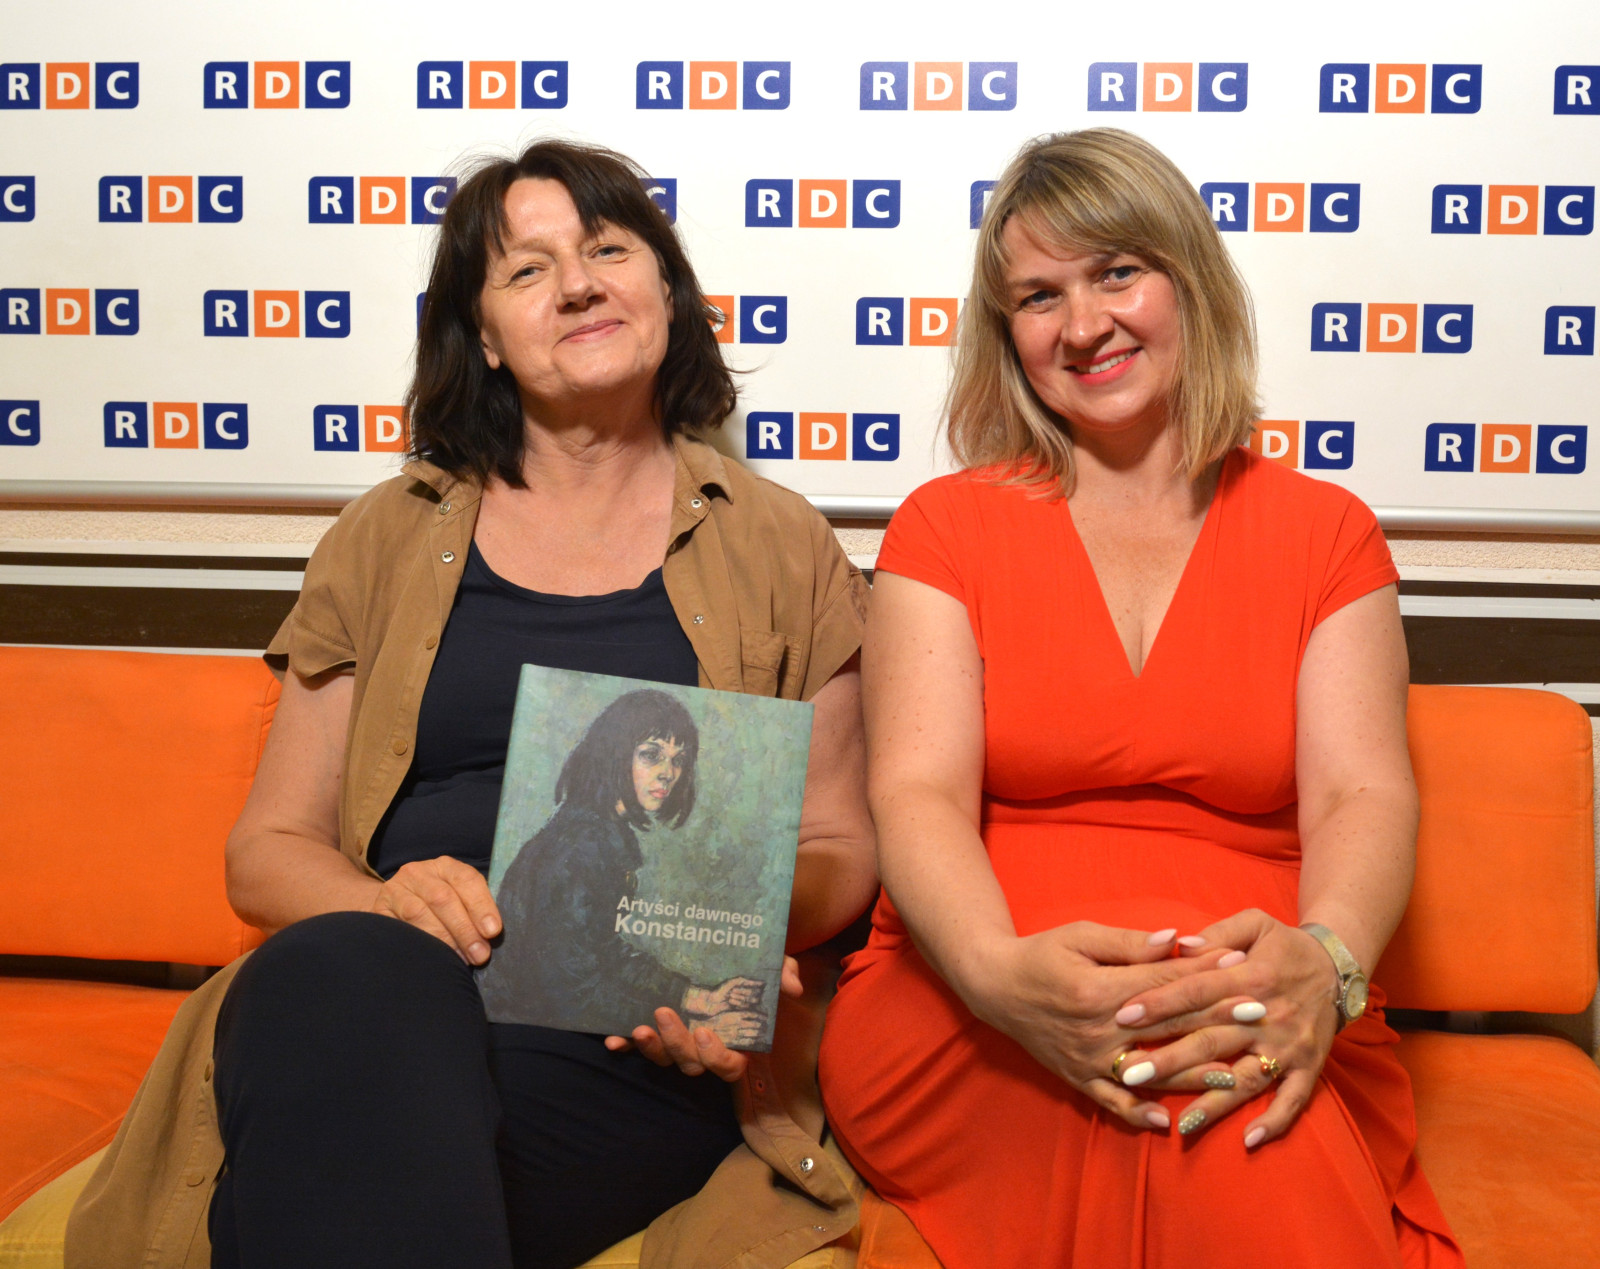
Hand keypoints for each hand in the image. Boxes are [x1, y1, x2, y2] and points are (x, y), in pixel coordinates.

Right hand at [370, 856, 500, 964]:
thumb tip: (492, 935)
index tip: (493, 931)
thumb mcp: (459, 899)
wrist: (397, 909)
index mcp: (444, 866)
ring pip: (418, 913)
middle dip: (464, 929)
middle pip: (443, 898)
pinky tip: (431, 957)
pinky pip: (398, 928)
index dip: (481, 905)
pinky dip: (417, 943)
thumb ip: (475, 910)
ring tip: (458, 959)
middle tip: (479, 954)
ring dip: (442, 939)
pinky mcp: (378, 910)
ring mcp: (394, 889)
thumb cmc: (441, 909)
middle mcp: (418, 872)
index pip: (466, 879)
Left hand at [602, 958, 802, 1078]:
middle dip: (677, 1044)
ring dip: (651, 1049)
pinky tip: (613, 1039)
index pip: (730, 1067)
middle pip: (691, 1065)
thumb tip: (792, 986)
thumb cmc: (747, 965)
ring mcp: (677, 1042)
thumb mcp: (769, 963)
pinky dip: (626, 1045)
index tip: (706, 1033)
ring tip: (640, 1027)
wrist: (718, 951)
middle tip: (664, 1013)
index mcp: (734, 1038)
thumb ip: (782, 972)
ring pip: (664, 1060)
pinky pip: (637, 1047)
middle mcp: (704, 1047)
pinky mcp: (654, 1032)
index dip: (717, 1058)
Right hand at [962, 922, 1253, 1132]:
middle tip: (1260, 1014)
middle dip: (1217, 1019)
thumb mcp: (1081, 936)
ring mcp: (1088, 1059)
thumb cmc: (1041, 953)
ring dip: (1192, 1073)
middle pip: (1168, 1027)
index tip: (1243, 969)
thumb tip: (1176, 941)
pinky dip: (1135, 1113)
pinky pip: (1110, 1101)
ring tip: (1233, 1073)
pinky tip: (1164, 1122)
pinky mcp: (1077, 1077)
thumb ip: (1129, 943)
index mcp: (1100, 990)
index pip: (1164, 983)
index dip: (1205, 975)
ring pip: (1149, 1070)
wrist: (994, 986)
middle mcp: (1098, 1030)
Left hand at [1111, 909, 1339, 1145]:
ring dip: (1215, 1102)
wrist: (1340, 968)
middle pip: (1211, 1040)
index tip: (1123, 1016)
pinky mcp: (1309, 1067)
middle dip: (1169, 1060)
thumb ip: (1217, 933)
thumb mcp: (1255, 923)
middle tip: (1128, 1075)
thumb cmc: (1285, 945)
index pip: (1196, 991)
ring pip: (1246, 1078)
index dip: (1159, 1003)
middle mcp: (1267, 1016)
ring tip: (1182, 1123)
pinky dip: (1275, 1121)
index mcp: (1250, 976)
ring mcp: (1288, 1046)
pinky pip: (1293, 1100)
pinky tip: (1248, 1140)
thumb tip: (1181, 944)